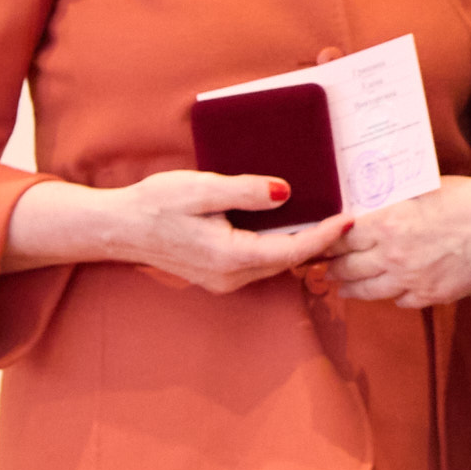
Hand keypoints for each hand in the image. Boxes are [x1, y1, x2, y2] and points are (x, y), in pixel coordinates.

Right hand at [6, 171, 350, 293]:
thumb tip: (285, 193)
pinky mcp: (219, 276)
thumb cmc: (156, 203)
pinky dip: (280, 248)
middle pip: (290, 261)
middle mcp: (232, 277)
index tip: (350, 218)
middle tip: (348, 218)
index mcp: (231, 256)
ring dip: (302, 246)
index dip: (325, 235)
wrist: (119, 228)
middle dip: (321, 242)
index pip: (293, 249)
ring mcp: (225, 281)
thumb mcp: (201, 189)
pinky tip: (291, 228)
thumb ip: (244, 191)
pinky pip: (261, 263)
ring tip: (327, 222)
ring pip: (276, 264)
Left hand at [324, 177, 470, 308]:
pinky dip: (392, 298)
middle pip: (348, 267)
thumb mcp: (423, 189)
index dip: (327, 242)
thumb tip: (372, 205)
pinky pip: (400, 302)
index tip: (320, 243)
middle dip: (332, 268)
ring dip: (350, 289)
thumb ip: (394, 201)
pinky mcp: (429, 295)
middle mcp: (392, 254)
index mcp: (387, 222)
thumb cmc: (467, 201)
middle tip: (324, 267)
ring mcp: (410, 278)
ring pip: (368, 291)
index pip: (341, 237)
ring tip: (342, 288)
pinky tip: (389, 293)